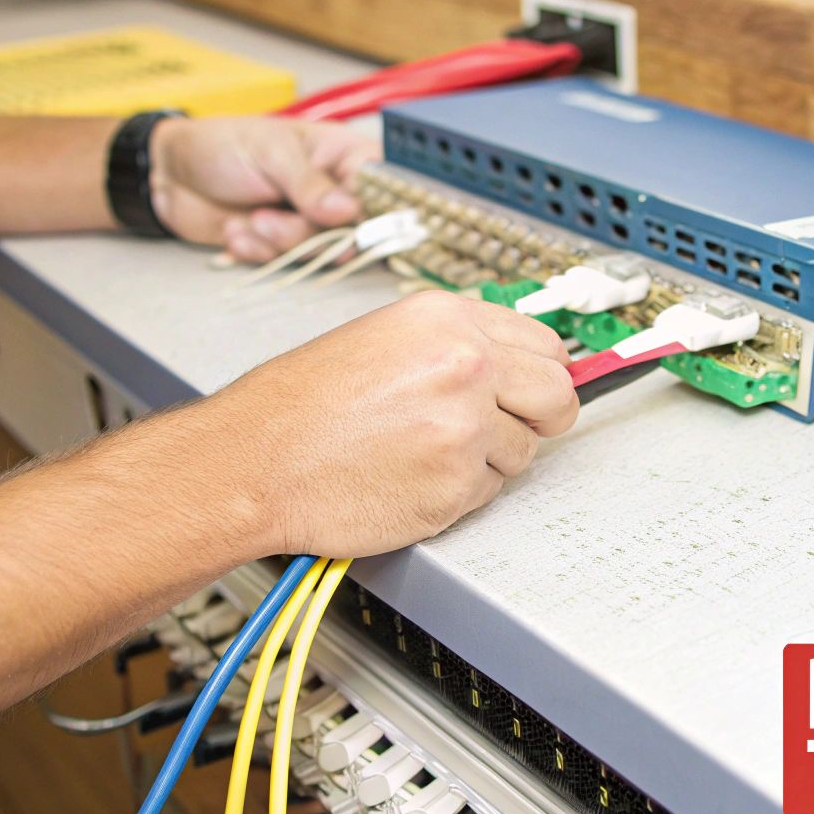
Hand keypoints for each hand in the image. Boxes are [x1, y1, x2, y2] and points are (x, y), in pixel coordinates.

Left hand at [148, 115, 378, 262]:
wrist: (169, 174)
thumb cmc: (223, 145)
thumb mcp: (269, 152)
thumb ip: (310, 183)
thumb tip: (348, 210)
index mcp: (341, 154)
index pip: (383, 186)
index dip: (379, 210)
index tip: (358, 225)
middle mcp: (334, 190)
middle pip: (356, 229)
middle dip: (312, 232)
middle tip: (271, 218)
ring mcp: (310, 220)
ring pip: (322, 251)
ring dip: (280, 241)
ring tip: (250, 220)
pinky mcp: (284, 245)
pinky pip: (289, 263)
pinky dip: (259, 251)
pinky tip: (236, 231)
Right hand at [215, 290, 579, 557]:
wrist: (255, 461)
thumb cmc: (299, 407)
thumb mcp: (382, 339)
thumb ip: (452, 346)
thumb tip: (510, 363)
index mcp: (447, 320)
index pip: (547, 345)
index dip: (542, 374)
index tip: (538, 389)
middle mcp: (465, 365)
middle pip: (558, 396)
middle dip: (540, 418)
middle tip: (507, 429)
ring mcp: (466, 427)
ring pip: (523, 451)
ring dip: (488, 460)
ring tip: (423, 453)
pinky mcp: (457, 485)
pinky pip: (489, 493)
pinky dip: (458, 494)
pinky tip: (411, 478)